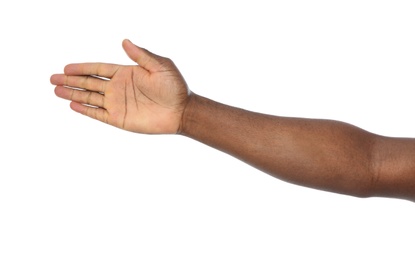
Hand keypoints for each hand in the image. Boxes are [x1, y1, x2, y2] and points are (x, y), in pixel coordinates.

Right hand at [50, 39, 189, 133]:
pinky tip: (72, 105)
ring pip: (90, 98)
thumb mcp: (160, 66)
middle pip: (89, 83)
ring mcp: (118, 103)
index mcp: (126, 73)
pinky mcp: (120, 118)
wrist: (182, 111)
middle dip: (71, 80)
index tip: (66, 67)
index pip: (98, 69)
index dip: (82, 68)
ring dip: (73, 94)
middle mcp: (119, 88)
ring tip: (56, 91)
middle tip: (52, 79)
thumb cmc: (174, 87)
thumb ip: (141, 55)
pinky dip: (86, 110)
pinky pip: (98, 114)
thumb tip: (124, 41)